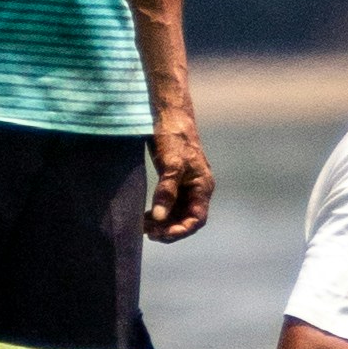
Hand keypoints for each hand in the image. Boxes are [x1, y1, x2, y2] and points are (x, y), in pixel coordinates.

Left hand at [146, 99, 212, 240]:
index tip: (160, 234)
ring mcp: (187, 184)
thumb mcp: (171, 165)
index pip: (197, 219)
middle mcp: (198, 188)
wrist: (169, 113)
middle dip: (169, 228)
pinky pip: (170, 204)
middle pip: (187, 219)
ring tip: (144, 227)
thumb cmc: (173, 136)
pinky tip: (145, 215)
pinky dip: (160, 212)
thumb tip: (160, 217)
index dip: (180, 230)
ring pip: (178, 213)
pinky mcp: (176, 179)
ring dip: (163, 222)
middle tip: (148, 232)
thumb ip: (166, 192)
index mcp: (203, 186)